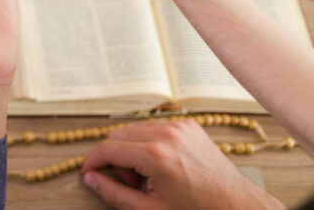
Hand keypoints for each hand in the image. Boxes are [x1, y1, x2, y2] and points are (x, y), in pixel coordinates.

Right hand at [81, 120, 283, 209]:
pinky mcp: (189, 125)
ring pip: (134, 129)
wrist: (238, 206)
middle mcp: (166, 135)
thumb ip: (115, 194)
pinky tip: (160, 164)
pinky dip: (149, 142)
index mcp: (156, 156)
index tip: (89, 172)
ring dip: (131, 149)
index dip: (93, 162)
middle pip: (118, 135)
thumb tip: (91, 179)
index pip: (108, 148)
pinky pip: (155, 126)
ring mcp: (179, 127)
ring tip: (147, 176)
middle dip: (115, 158)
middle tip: (129, 182)